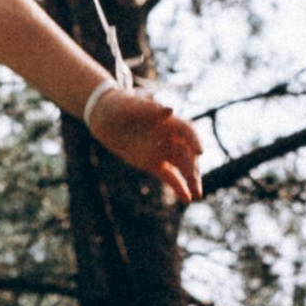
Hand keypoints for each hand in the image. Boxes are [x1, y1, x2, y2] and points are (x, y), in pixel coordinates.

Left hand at [87, 80, 204, 204]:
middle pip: (187, 153)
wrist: (106, 119)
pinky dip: (179, 187)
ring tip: (197, 194)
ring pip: (182, 167)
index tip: (199, 152)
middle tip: (194, 180)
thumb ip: (151, 108)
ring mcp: (163, 152)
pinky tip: (188, 198)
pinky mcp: (154, 164)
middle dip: (192, 167)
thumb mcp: (132, 106)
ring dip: (191, 180)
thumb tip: (171, 110)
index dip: (195, 140)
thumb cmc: (120, 106)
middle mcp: (170, 137)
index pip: (187, 131)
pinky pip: (170, 177)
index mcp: (168, 121)